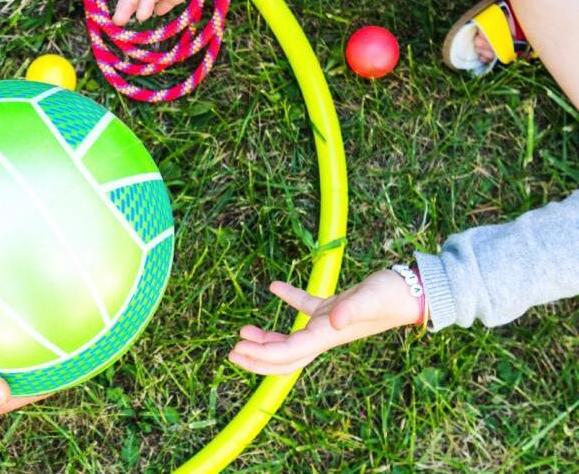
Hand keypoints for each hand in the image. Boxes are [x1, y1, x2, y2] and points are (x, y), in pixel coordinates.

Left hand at [228, 270, 421, 375]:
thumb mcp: (371, 299)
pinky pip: (306, 306)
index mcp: (328, 335)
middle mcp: (326, 334)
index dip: (262, 354)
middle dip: (258, 359)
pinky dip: (289, 297)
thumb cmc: (393, 295)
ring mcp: (329, 322)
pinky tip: (274, 287)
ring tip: (244, 329)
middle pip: (286, 356)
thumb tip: (334, 320)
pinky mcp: (334, 306)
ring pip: (293, 336)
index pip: (289, 352)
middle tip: (232, 354)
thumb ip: (353, 309)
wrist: (414, 289)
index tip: (238, 350)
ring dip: (268, 336)